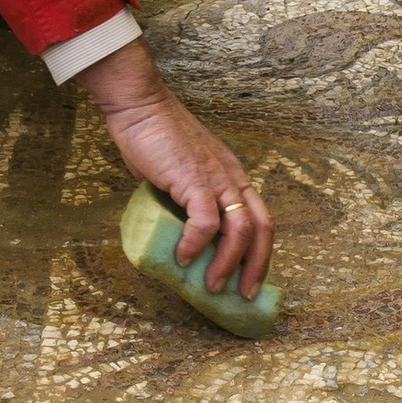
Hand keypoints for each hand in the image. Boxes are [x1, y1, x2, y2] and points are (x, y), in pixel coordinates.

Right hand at [82, 37, 272, 296]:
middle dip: (257, 267)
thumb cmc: (154, 138)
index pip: (262, 219)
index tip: (251, 280)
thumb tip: (176, 232)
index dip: (262, 253)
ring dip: (228, 263)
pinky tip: (183, 258)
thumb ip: (185, 200)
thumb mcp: (180, 175)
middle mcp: (233, 178)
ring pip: (239, 229)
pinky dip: (196, 244)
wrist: (139, 106)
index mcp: (234, 177)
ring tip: (210, 286)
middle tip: (243, 295)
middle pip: (262, 228)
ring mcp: (216, 178)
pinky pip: (205, 220)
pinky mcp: (193, 179)